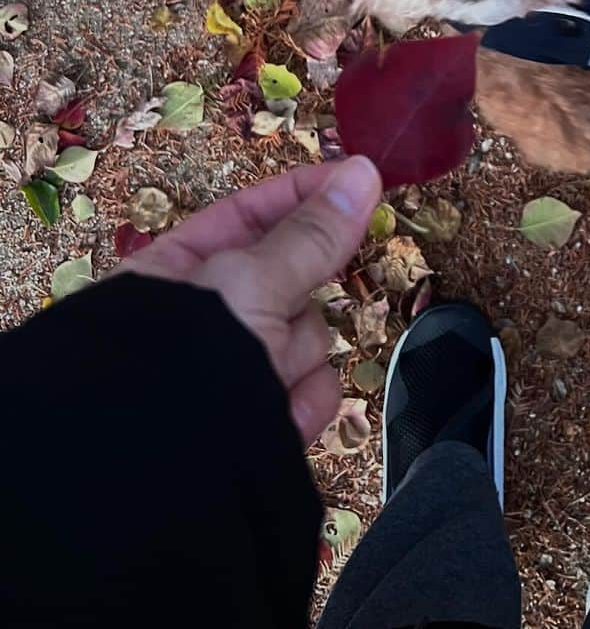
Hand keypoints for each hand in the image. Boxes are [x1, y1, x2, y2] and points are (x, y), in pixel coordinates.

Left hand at [123, 156, 381, 443]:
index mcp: (177, 273)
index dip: (301, 195)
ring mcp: (237, 374)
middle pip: (291, 278)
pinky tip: (276, 418)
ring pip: (308, 335)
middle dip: (299, 295)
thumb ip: (311, 234)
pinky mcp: (264, 423)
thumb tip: (363, 172)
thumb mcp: (248, 281)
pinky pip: (312, 390)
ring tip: (266, 378)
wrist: (157, 486)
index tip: (357, 180)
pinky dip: (302, 403)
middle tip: (286, 304)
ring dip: (298, 354)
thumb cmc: (184, 363)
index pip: (248, 215)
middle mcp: (206, 321)